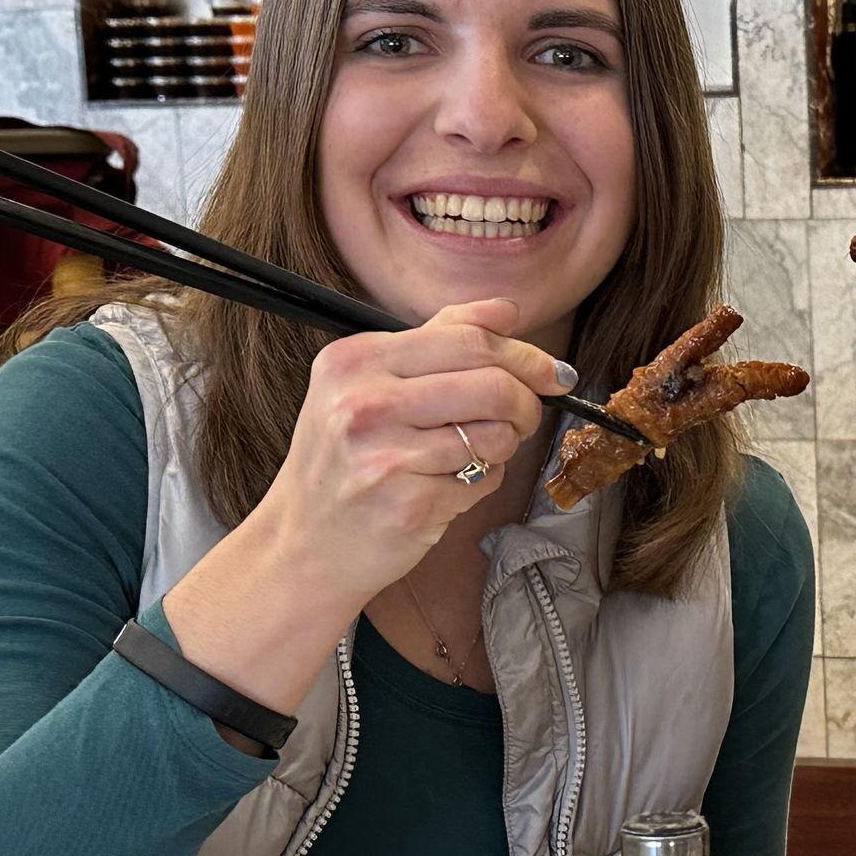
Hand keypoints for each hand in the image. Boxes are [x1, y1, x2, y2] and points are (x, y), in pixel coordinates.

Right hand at [254, 298, 573, 613]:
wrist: (304, 543)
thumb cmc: (344, 461)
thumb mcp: (369, 385)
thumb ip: (438, 340)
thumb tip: (505, 311)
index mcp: (356, 360)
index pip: (468, 339)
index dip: (525, 356)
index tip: (551, 372)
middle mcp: (365, 403)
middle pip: (493, 384)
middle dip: (527, 402)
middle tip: (524, 417)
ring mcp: (385, 455)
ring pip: (496, 435)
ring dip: (502, 447)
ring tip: (469, 456)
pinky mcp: (409, 504)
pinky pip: (483, 480)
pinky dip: (481, 483)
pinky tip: (446, 487)